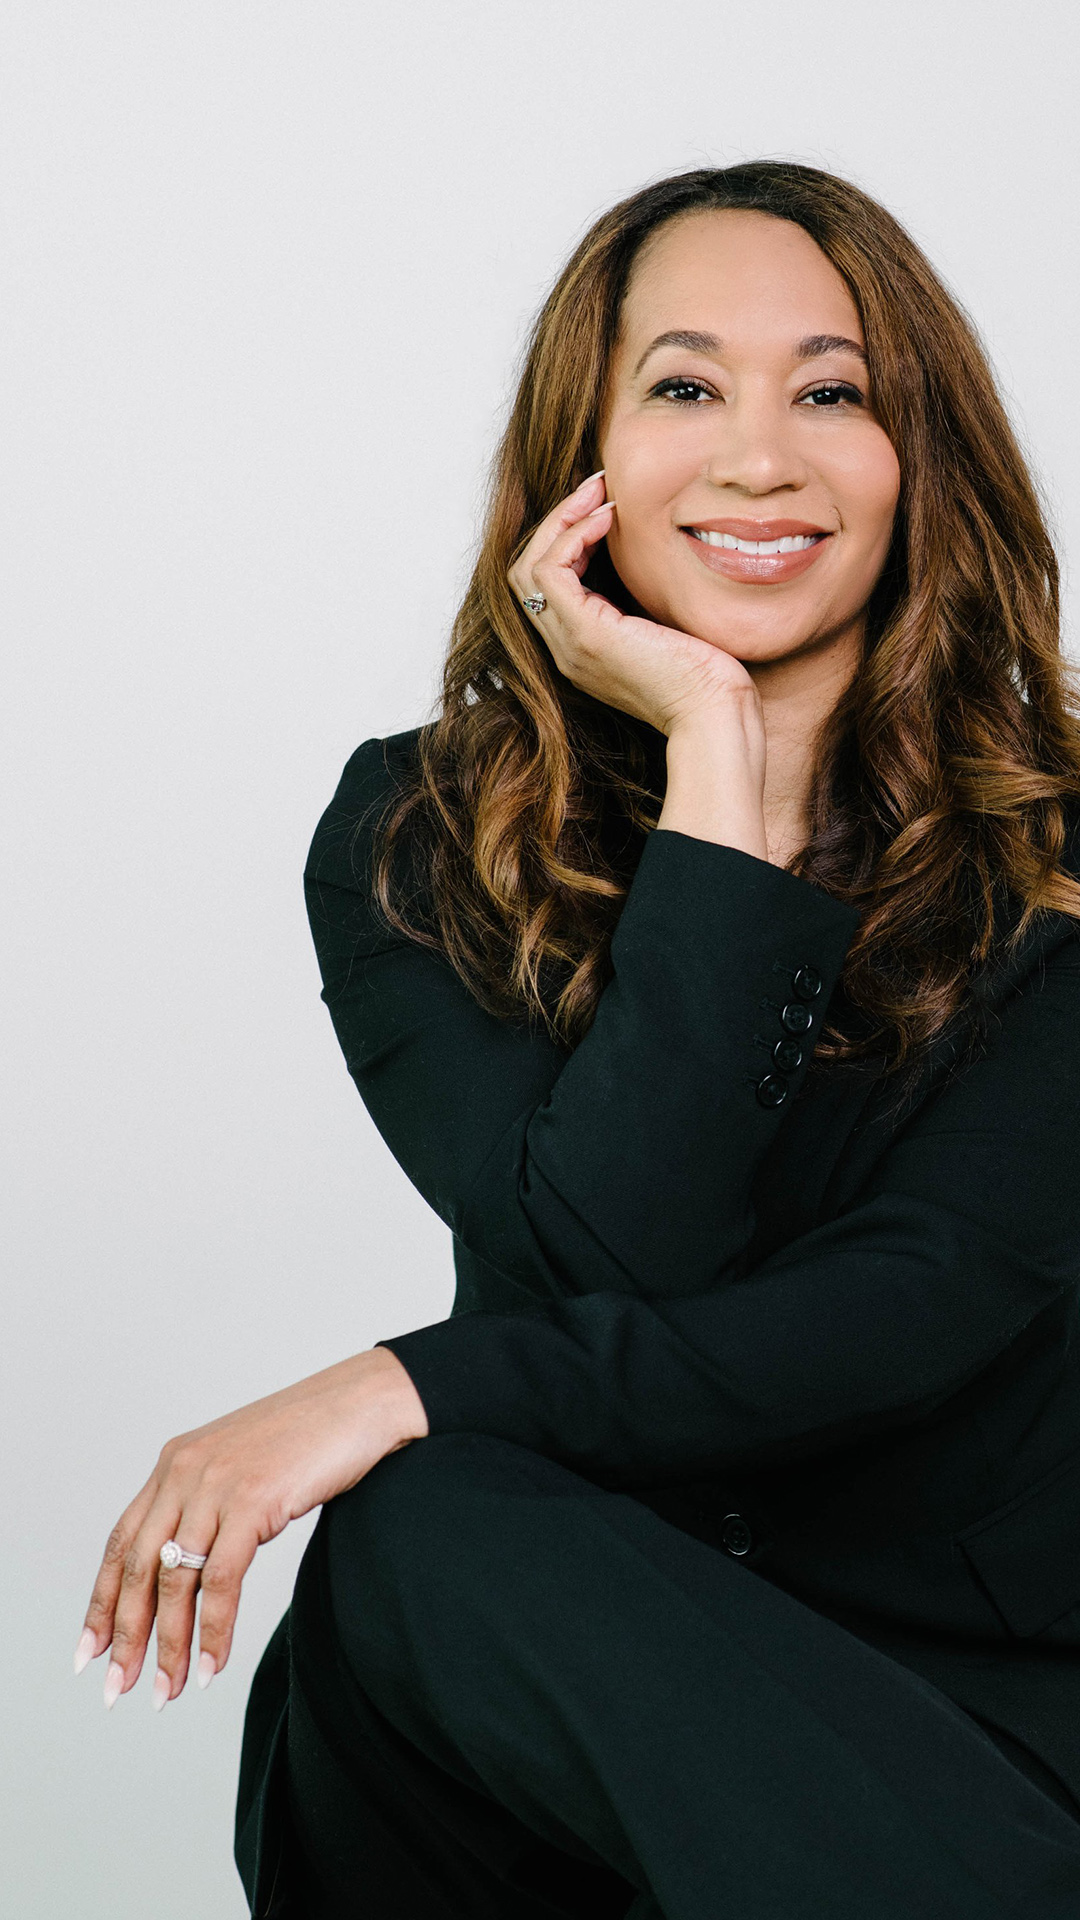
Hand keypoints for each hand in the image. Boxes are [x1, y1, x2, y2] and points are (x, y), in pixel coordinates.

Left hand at [73, 1346, 427, 1708]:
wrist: (363, 1402)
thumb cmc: (312, 1437)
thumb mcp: (242, 1467)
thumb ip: (209, 1506)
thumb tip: (191, 1568)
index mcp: (176, 1463)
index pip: (122, 1542)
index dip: (102, 1600)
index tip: (92, 1650)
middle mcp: (184, 1471)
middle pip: (138, 1568)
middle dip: (126, 1635)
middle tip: (119, 1688)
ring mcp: (216, 1484)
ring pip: (175, 1581)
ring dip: (169, 1645)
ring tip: (169, 1691)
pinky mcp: (251, 1500)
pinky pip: (221, 1580)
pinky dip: (214, 1630)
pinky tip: (213, 1665)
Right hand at [508, 471, 762, 738]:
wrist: (714, 715)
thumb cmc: (706, 679)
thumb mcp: (664, 628)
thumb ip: (642, 601)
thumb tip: (646, 556)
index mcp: (581, 649)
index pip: (545, 586)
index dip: (564, 540)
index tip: (603, 507)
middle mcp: (566, 649)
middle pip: (525, 573)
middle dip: (555, 522)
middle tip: (595, 488)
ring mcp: (571, 644)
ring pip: (528, 568)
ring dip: (560, 520)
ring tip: (598, 493)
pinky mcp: (588, 634)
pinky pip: (552, 571)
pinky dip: (572, 536)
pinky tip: (607, 519)